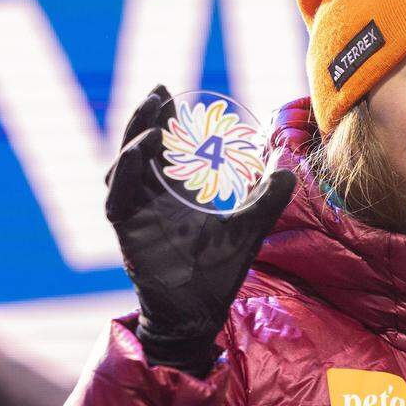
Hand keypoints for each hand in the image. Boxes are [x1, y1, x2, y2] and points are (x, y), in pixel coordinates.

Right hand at [104, 85, 295, 376]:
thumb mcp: (249, 229)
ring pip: (125, 167)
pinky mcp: (127, 233)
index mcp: (174, 196)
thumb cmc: (217, 274)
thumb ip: (267, 200)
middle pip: (140, 150)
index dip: (166, 122)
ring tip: (154, 116)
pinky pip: (119, 197)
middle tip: (160, 92)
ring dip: (136, 138)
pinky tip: (143, 150)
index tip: (171, 94)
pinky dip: (128, 172)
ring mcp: (136, 216)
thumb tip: (287, 170)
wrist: (199, 313)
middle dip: (147, 119)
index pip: (165, 150)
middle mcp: (150, 201)